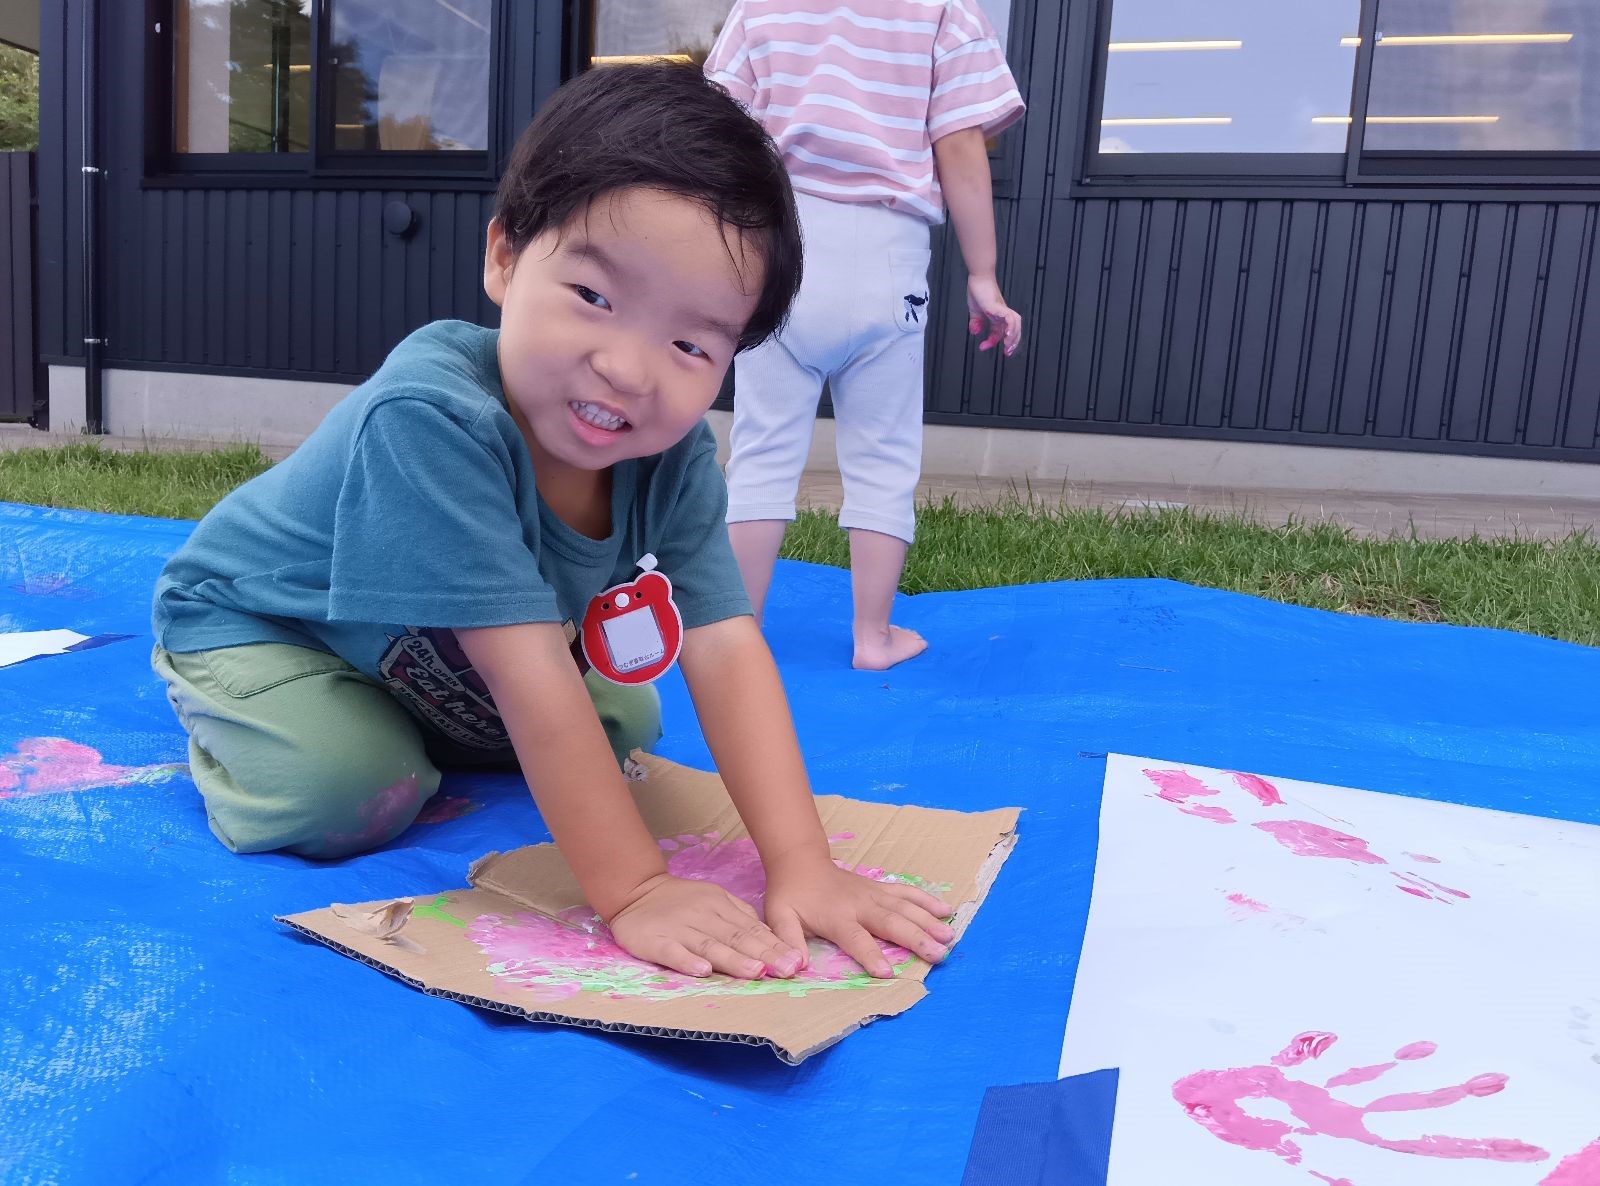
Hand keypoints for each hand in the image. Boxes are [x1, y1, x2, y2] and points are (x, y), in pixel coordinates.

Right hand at [606, 873, 803, 979]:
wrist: (636, 891)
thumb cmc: (681, 901)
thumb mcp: (714, 899)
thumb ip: (740, 916)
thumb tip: (771, 935)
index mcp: (720, 906)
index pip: (752, 928)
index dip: (774, 945)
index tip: (796, 961)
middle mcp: (704, 916)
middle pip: (737, 937)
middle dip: (764, 955)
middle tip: (786, 970)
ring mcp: (679, 928)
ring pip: (711, 946)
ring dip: (734, 960)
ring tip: (756, 972)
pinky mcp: (655, 940)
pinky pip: (673, 952)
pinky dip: (688, 962)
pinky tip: (703, 972)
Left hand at [763, 858, 954, 978]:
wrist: (800, 862)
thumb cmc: (790, 895)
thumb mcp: (779, 918)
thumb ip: (787, 940)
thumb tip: (794, 965)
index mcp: (837, 916)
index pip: (856, 938)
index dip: (870, 955)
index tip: (887, 972)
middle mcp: (860, 904)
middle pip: (891, 922)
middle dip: (916, 938)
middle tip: (938, 955)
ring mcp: (873, 894)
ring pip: (905, 907)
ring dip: (928, 921)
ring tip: (949, 936)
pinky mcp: (881, 888)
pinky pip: (906, 893)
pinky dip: (926, 900)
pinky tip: (945, 910)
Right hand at [967, 274, 1021, 356]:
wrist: (978, 278)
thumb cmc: (978, 292)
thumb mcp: (975, 312)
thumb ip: (976, 323)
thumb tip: (975, 332)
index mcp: (997, 317)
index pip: (998, 333)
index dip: (991, 342)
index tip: (982, 347)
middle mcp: (1002, 314)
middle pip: (1013, 330)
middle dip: (1012, 343)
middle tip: (1007, 353)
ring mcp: (1002, 310)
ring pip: (1015, 325)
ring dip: (1013, 337)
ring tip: (1008, 345)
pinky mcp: (999, 307)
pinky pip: (1009, 318)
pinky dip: (1010, 327)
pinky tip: (1006, 334)